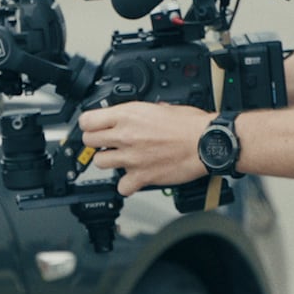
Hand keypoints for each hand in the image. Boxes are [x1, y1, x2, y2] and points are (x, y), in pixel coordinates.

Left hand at [78, 102, 211, 196]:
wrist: (206, 142)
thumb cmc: (189, 124)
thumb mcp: (158, 106)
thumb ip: (137, 112)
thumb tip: (127, 115)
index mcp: (128, 115)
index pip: (87, 120)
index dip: (89, 124)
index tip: (94, 126)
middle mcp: (125, 135)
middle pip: (89, 141)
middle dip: (96, 142)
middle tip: (107, 142)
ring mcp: (131, 158)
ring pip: (100, 163)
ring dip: (110, 161)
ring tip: (122, 158)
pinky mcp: (141, 177)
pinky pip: (121, 187)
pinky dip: (127, 185)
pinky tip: (135, 177)